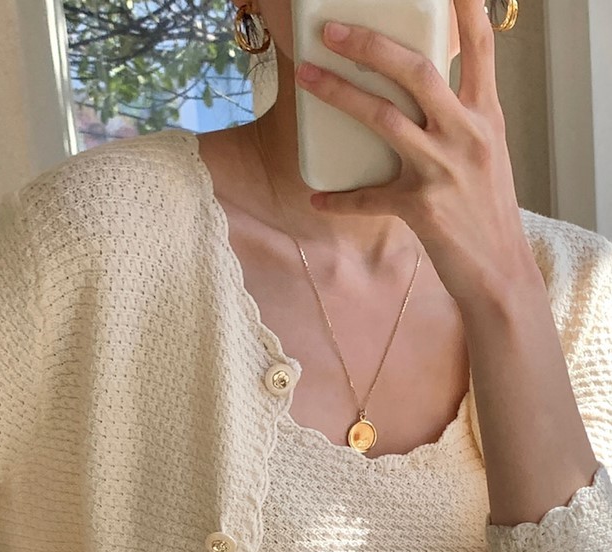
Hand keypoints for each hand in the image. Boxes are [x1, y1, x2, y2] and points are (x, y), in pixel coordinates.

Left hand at [294, 0, 537, 306]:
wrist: (499, 271)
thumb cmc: (486, 209)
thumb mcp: (485, 153)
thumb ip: (460, 119)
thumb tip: (418, 96)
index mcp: (486, 116)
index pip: (480, 48)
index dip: (463, 9)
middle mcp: (468, 134)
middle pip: (416, 71)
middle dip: (370, 44)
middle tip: (332, 30)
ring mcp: (444, 170)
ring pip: (383, 119)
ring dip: (339, 95)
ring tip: (307, 77)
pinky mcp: (421, 208)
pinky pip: (368, 198)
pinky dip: (339, 199)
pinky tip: (317, 198)